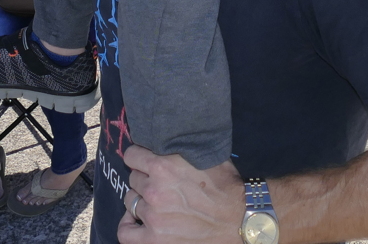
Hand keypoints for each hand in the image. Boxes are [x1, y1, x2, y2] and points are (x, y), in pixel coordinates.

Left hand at [118, 150, 243, 243]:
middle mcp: (154, 190)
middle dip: (145, 179)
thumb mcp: (203, 154)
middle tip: (160, 184)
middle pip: (134, 178)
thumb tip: (168, 134)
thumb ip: (180, 148)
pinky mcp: (155, 240)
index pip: (132, 155)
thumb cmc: (225, 186)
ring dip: (140, 200)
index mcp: (162, 166)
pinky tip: (135, 221)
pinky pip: (126, 233)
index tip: (147, 162)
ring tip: (154, 202)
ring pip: (130, 201)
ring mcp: (153, 216)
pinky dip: (128, 226)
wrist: (241, 220)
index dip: (140, 158)